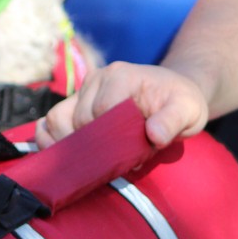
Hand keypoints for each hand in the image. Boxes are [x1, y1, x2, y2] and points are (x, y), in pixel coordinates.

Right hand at [36, 61, 209, 147]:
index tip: (129, 156)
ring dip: (67, 144)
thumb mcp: (188, 111)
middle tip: (113, 162)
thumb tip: (153, 135)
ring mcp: (81, 91)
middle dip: (93, 145)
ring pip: (57, 120)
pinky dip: (49, 139)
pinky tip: (61, 153)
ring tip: (86, 161)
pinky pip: (49, 121)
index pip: (101, 111)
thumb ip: (172, 121)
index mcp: (121, 76)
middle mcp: (96, 79)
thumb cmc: (180, 103)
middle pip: (78, 118)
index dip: (110, 138)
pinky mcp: (74, 103)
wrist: (172, 93)